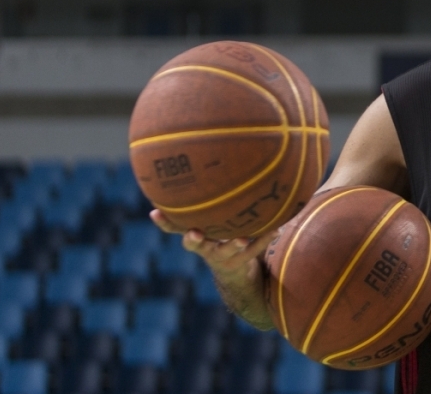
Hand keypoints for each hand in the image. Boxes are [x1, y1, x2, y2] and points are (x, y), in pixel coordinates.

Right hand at [149, 209, 277, 281]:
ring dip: (232, 244)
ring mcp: (221, 257)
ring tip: (241, 238)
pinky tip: (275, 229)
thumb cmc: (220, 233)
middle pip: (194, 245)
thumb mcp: (211, 218)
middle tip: (195, 233)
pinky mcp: (240, 262)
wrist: (234, 271)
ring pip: (225, 251)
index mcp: (195, 233)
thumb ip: (208, 199)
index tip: (155, 213)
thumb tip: (208, 160)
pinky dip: (263, 239)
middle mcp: (205, 247)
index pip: (174, 227)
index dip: (164, 222)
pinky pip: (253, 250)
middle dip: (192, 239)